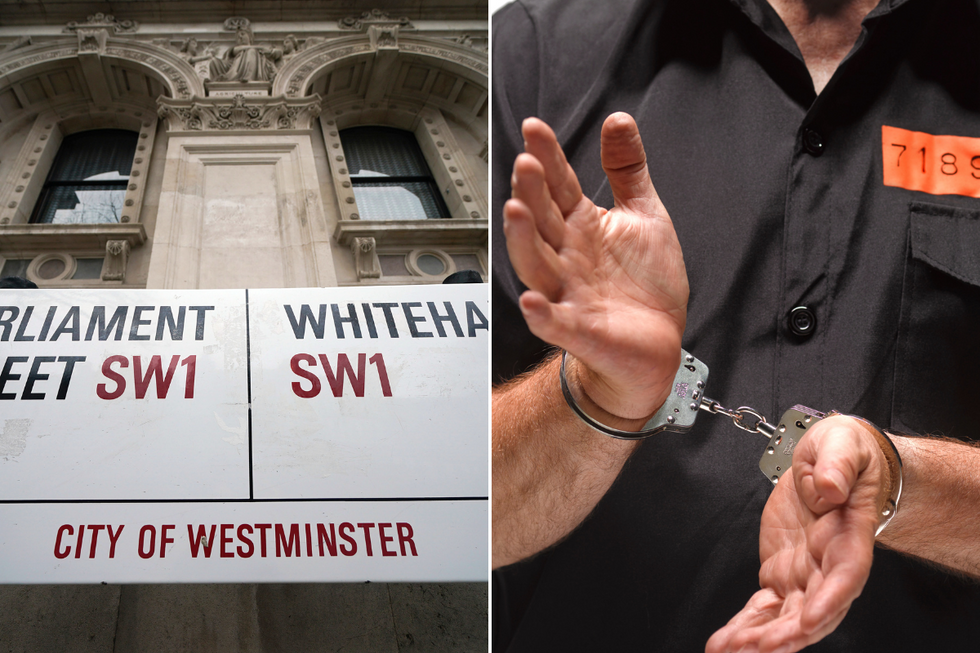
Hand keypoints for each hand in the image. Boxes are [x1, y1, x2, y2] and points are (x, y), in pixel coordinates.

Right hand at [503, 113, 688, 419]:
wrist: (657, 343)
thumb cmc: (645, 283)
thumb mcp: (644, 215)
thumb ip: (627, 168)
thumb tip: (617, 120)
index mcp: (582, 226)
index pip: (559, 185)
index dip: (547, 158)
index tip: (535, 128)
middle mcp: (568, 257)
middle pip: (542, 221)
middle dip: (531, 192)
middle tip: (526, 163)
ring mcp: (570, 293)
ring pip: (537, 265)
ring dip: (524, 240)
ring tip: (516, 211)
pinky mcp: (580, 331)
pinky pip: (554, 323)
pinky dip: (541, 314)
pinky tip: (530, 301)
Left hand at [706, 416, 888, 652]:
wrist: (830, 461)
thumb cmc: (845, 452)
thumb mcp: (842, 445)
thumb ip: (836, 466)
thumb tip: (828, 487)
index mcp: (849, 535)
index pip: (844, 576)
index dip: (829, 602)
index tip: (809, 622)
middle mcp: (828, 564)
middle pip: (813, 610)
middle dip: (787, 634)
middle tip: (758, 648)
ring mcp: (805, 574)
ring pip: (785, 617)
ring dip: (760, 638)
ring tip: (730, 651)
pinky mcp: (782, 574)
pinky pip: (764, 607)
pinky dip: (745, 626)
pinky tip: (725, 643)